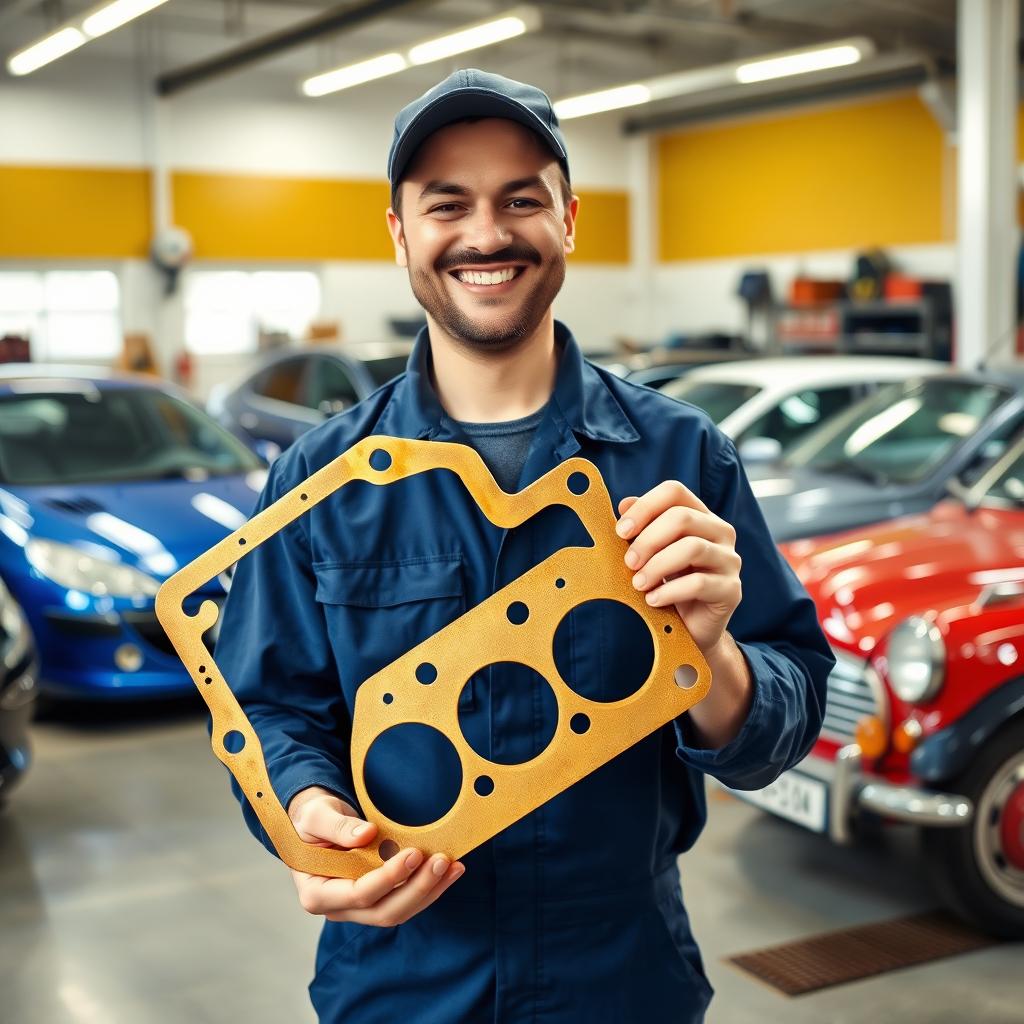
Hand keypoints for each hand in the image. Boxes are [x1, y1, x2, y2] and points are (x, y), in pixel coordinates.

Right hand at [287, 786, 463, 926]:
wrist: (316, 822)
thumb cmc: (312, 819)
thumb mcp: (316, 815)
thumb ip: (337, 826)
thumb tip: (367, 835)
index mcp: (317, 894)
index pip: (360, 893)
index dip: (390, 876)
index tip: (415, 853)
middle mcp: (338, 909)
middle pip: (384, 911)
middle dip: (417, 888)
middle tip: (442, 861)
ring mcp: (358, 908)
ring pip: (399, 911)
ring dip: (429, 891)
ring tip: (454, 867)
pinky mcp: (376, 899)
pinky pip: (405, 900)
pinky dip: (428, 887)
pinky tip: (450, 871)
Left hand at [616, 480, 741, 655]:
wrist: (691, 628)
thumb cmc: (669, 583)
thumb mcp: (651, 553)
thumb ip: (641, 528)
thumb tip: (624, 504)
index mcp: (701, 516)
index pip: (675, 492)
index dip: (645, 506)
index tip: (621, 531)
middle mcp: (720, 532)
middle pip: (682, 517)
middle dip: (648, 539)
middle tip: (628, 563)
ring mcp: (730, 560)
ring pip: (692, 547)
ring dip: (657, 565)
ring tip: (638, 583)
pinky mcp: (732, 590)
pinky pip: (699, 583)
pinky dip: (669, 591)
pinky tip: (652, 600)